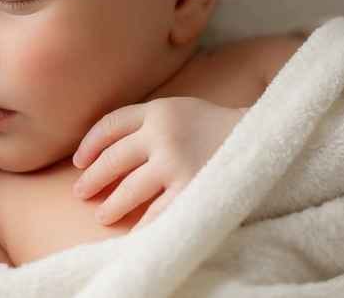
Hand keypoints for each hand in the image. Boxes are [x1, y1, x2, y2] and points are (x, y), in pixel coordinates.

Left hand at [71, 97, 247, 228]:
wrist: (264, 138)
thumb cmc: (215, 126)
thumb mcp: (179, 110)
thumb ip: (147, 122)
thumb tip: (105, 149)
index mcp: (158, 110)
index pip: (110, 125)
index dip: (90, 145)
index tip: (79, 162)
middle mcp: (163, 134)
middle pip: (113, 159)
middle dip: (92, 179)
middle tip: (80, 193)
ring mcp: (177, 162)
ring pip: (129, 189)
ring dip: (111, 205)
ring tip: (102, 215)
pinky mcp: (192, 188)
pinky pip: (157, 213)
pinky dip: (142, 227)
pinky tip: (131, 235)